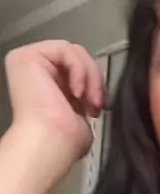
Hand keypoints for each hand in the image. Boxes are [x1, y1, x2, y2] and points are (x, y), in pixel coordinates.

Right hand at [5, 40, 105, 165]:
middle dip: (94, 79)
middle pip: (77, 56)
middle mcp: (33, 72)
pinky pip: (66, 50)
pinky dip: (79, 70)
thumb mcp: (80, 110)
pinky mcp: (26, 56)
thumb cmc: (62, 140)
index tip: (98, 105)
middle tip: (96, 103)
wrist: (53, 143)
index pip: (76, 67)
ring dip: (90, 77)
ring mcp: (27, 62)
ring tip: (88, 99)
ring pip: (74, 51)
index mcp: (44, 84)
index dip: (94, 82)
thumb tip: (95, 92)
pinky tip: (76, 92)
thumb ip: (84, 93)